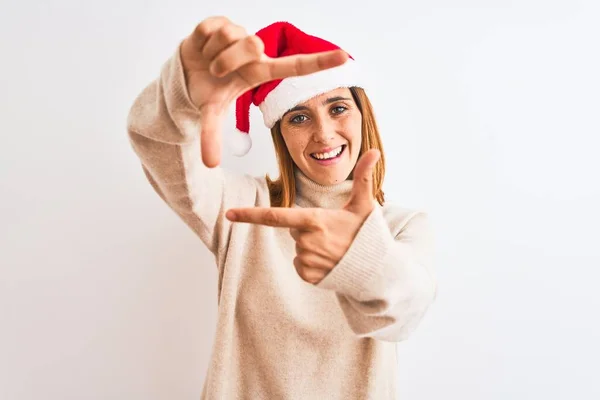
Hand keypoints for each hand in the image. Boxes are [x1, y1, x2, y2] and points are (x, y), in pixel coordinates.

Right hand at [180, 16, 348, 167]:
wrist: (186, 72)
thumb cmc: (211, 88)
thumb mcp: (214, 111)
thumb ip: (212, 135)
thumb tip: (209, 164)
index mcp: (261, 71)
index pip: (296, 66)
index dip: (320, 62)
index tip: (344, 58)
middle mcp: (255, 51)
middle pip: (252, 44)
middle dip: (228, 61)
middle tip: (217, 71)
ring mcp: (239, 33)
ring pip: (230, 36)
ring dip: (213, 53)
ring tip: (210, 61)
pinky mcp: (221, 21)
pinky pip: (212, 29)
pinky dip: (202, 43)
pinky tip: (202, 48)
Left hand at [225, 150, 380, 283]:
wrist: (378, 270)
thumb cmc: (369, 235)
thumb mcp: (365, 205)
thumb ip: (364, 177)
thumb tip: (374, 151)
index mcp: (314, 221)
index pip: (275, 217)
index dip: (250, 215)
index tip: (229, 214)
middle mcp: (306, 241)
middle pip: (294, 229)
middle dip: (309, 228)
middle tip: (333, 233)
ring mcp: (306, 261)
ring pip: (298, 247)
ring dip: (312, 247)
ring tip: (335, 249)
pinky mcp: (308, 276)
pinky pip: (301, 265)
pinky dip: (312, 263)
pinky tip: (331, 262)